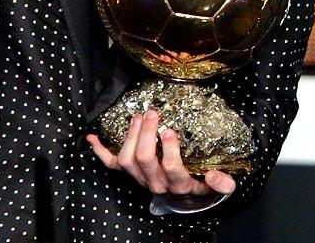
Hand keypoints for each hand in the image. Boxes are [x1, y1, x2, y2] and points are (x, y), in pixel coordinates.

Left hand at [86, 110, 235, 197]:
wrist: (184, 200)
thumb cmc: (199, 185)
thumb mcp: (216, 187)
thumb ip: (222, 184)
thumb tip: (217, 176)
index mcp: (179, 184)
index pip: (171, 169)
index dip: (169, 150)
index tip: (170, 130)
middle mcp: (156, 183)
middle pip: (144, 159)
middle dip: (146, 134)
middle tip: (152, 114)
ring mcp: (140, 178)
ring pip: (127, 160)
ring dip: (130, 136)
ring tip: (138, 117)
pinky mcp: (129, 174)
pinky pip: (111, 164)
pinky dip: (100, 151)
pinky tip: (92, 137)